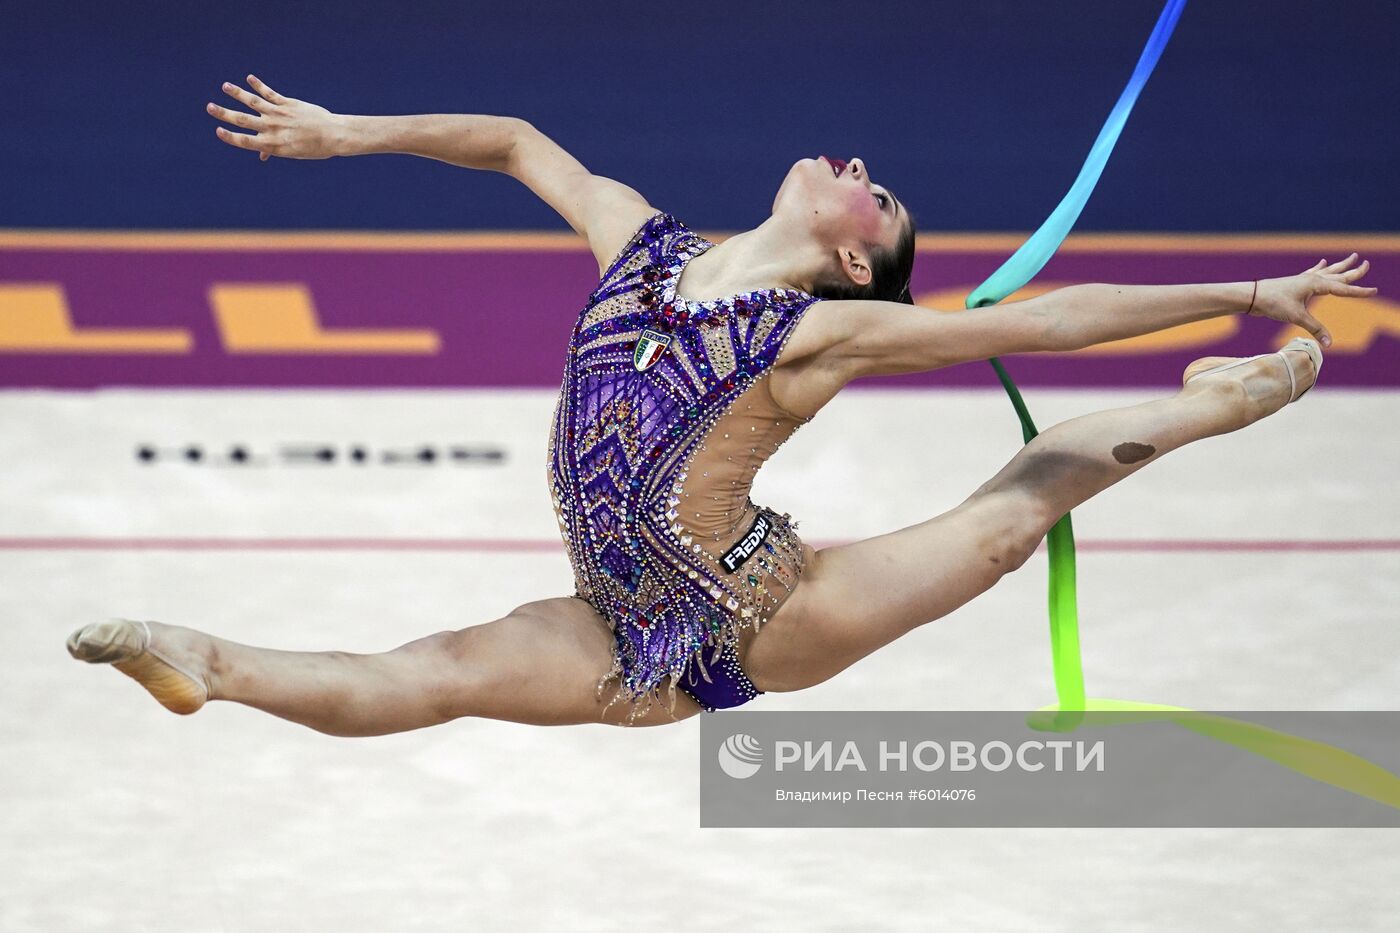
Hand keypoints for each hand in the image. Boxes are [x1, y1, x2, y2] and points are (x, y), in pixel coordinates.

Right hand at [206, 75, 343, 161]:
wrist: (332, 135)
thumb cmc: (313, 148)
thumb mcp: (292, 153)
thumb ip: (274, 150)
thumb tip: (262, 155)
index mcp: (273, 145)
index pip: (246, 142)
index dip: (230, 137)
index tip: (218, 130)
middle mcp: (273, 129)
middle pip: (243, 120)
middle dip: (225, 114)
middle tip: (209, 107)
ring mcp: (279, 114)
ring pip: (253, 102)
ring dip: (237, 93)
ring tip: (225, 86)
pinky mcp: (288, 103)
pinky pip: (269, 93)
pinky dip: (258, 85)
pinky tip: (249, 78)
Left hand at [1250, 253, 1378, 347]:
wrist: (1253, 295)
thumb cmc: (1273, 303)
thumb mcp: (1296, 317)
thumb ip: (1315, 328)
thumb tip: (1329, 344)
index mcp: (1316, 285)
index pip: (1343, 289)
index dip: (1359, 292)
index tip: (1374, 291)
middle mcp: (1312, 279)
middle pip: (1338, 275)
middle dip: (1354, 271)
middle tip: (1367, 264)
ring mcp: (1304, 279)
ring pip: (1328, 271)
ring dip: (1341, 265)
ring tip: (1352, 256)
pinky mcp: (1296, 282)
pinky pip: (1312, 272)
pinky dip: (1319, 268)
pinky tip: (1323, 262)